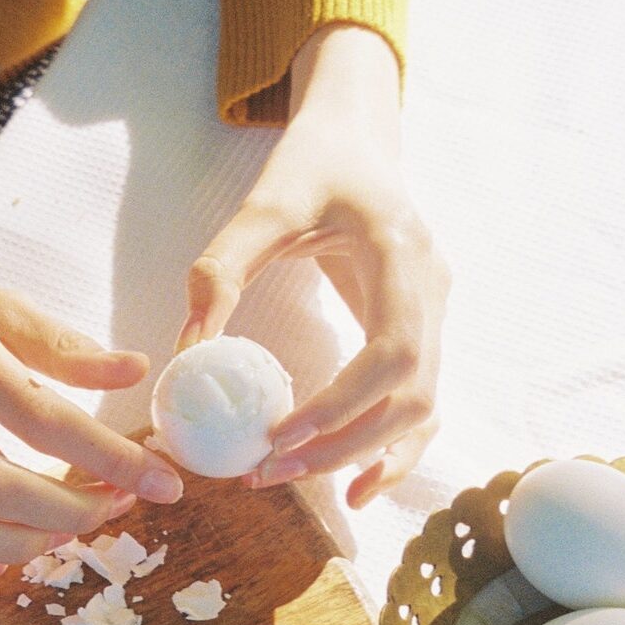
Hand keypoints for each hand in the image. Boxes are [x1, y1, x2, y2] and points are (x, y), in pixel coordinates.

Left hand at [176, 23, 448, 507]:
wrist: (356, 139)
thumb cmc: (310, 166)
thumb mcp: (260, 205)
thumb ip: (222, 270)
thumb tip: (187, 353)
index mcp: (403, 253)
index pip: (391, 352)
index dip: (341, 405)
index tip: (278, 437)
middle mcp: (433, 289)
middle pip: (411, 395)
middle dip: (342, 444)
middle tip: (268, 471)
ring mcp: (437, 313)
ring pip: (421, 409)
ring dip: (362, 454)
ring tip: (292, 481)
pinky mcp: (423, 331)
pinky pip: (420, 403)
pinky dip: (392, 449)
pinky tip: (352, 486)